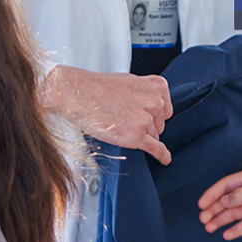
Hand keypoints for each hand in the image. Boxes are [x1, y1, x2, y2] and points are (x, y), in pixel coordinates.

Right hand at [41, 65, 173, 163]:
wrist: (76, 94)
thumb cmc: (97, 87)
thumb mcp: (129, 81)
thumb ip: (145, 93)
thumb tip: (155, 107)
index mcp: (156, 86)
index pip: (165, 108)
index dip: (152, 114)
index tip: (140, 114)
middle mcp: (155, 102)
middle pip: (159, 124)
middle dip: (145, 125)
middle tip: (122, 118)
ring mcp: (146, 120)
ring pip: (152, 136)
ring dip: (138, 135)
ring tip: (118, 125)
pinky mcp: (136, 136)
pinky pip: (156, 149)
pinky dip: (162, 155)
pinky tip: (165, 159)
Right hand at [197, 167, 241, 239]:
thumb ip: (240, 196)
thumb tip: (222, 200)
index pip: (228, 184)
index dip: (213, 194)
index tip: (201, 204)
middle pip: (229, 199)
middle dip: (215, 209)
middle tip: (203, 219)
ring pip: (236, 213)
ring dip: (222, 220)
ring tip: (209, 228)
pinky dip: (236, 229)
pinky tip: (227, 234)